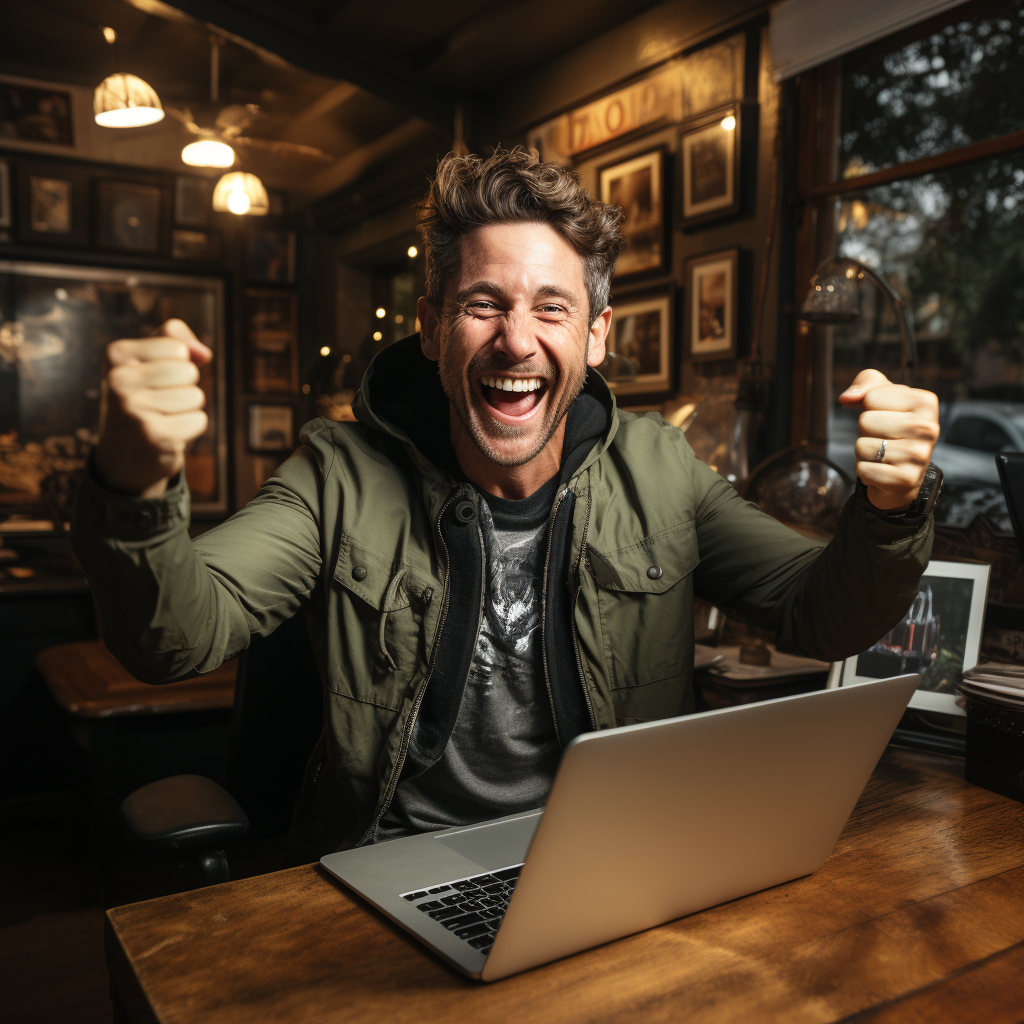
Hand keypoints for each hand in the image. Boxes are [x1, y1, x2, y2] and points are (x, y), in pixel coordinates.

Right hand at [94, 319, 212, 497]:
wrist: (125, 452)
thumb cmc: (144, 395)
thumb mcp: (149, 358)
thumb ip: (176, 338)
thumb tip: (204, 354)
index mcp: (115, 354)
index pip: (178, 347)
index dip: (179, 362)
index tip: (155, 378)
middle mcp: (118, 380)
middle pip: (189, 371)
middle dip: (185, 386)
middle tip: (162, 399)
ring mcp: (133, 409)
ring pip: (196, 396)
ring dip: (188, 408)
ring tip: (163, 416)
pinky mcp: (154, 435)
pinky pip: (199, 420)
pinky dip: (190, 427)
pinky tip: (167, 432)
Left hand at [838, 369, 938, 510]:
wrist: (903, 473)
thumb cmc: (890, 427)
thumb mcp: (880, 396)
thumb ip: (864, 384)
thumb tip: (846, 398)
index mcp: (926, 401)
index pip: (871, 397)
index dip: (869, 408)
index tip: (886, 416)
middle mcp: (929, 427)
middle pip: (865, 421)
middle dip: (865, 431)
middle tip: (882, 438)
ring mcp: (920, 455)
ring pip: (862, 446)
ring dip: (864, 452)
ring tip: (882, 454)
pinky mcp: (906, 479)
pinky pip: (863, 470)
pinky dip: (865, 471)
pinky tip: (882, 470)